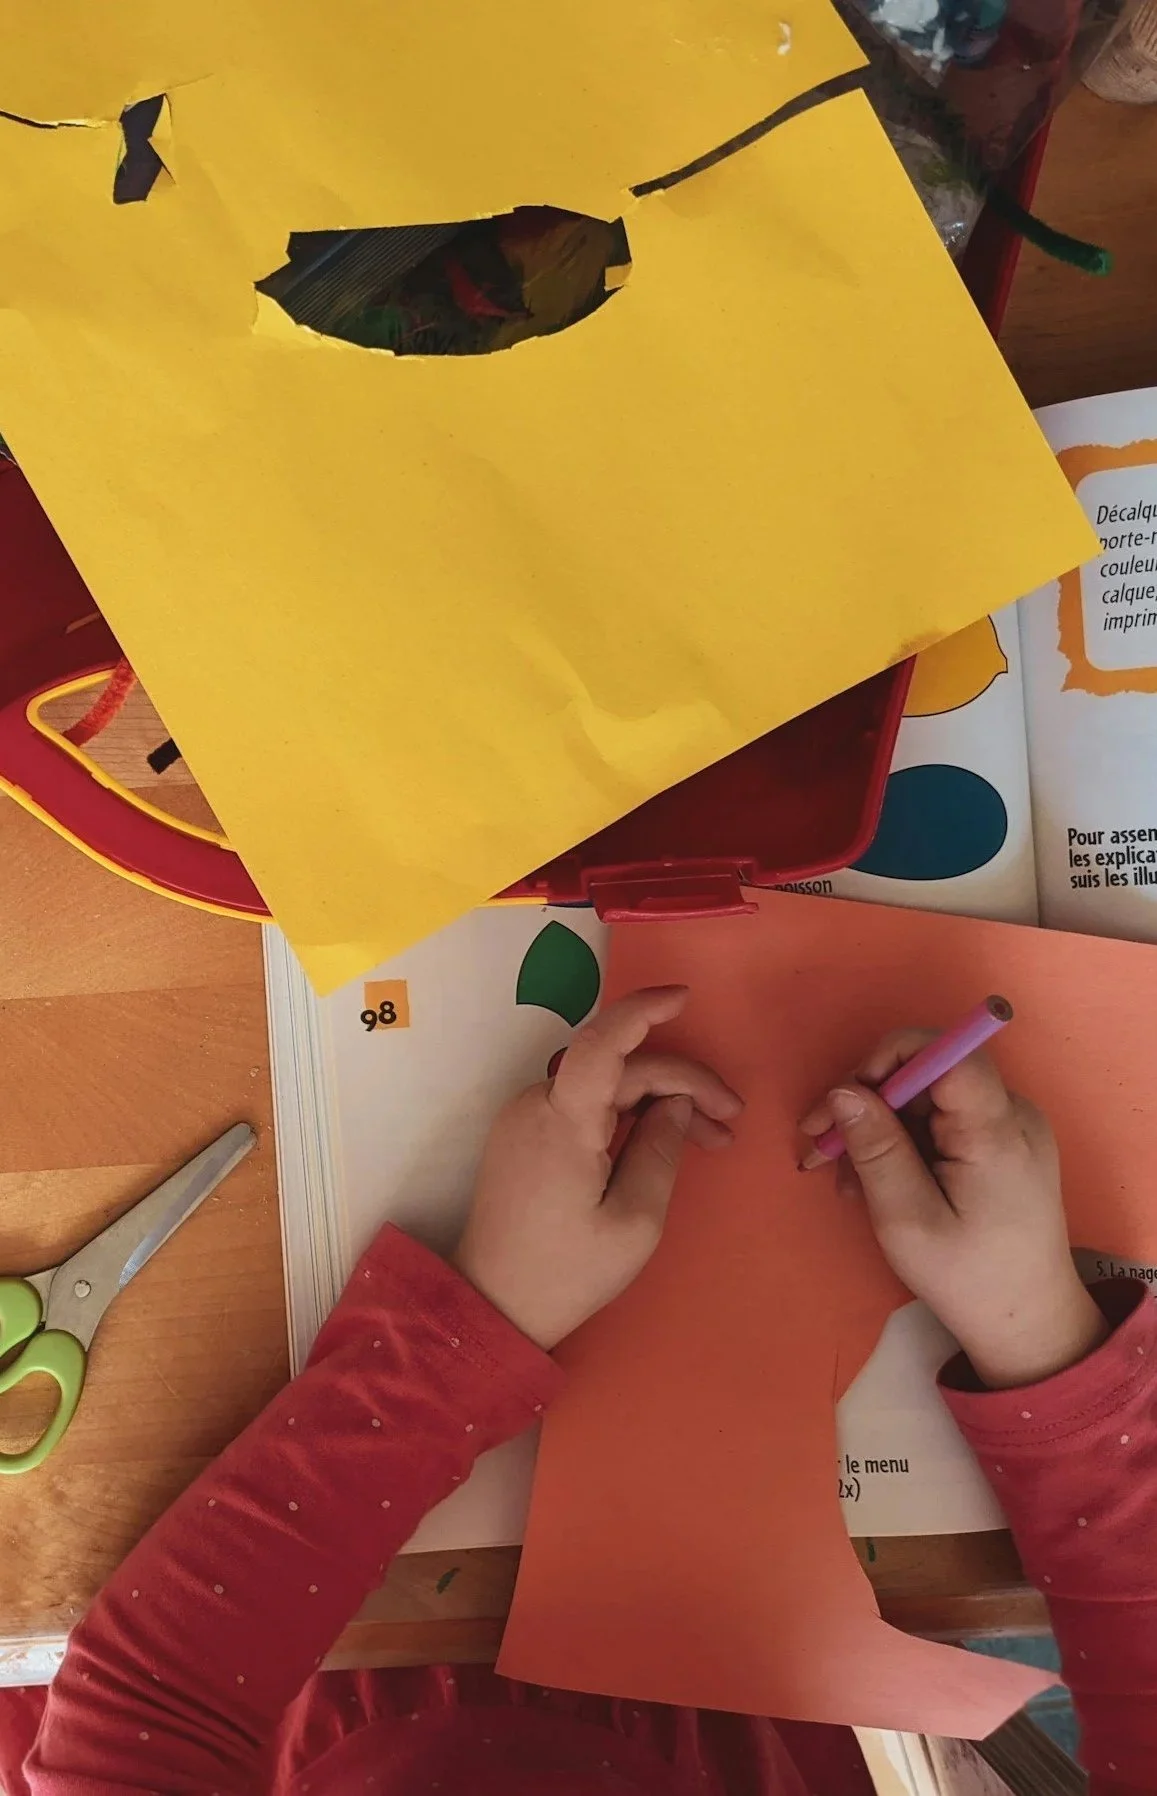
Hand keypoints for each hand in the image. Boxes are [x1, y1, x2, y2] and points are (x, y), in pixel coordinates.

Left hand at [453, 986, 742, 1349]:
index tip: (685, 997)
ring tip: (709, 1139)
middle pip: (618, 1069)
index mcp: (563, 1121)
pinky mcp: (524, 1137)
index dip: (643, 1010)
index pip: (603, 1042)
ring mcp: (525, 1119)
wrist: (492, 1306)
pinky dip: (626, 1115)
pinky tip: (661, 1140)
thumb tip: (676, 1105)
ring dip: (657, 1101)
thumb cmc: (566, 1272)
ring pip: (604, 1087)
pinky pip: (584, 1107)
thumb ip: (660, 1151)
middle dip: (681, 1085)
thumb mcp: (634, 1221)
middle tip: (730, 1123)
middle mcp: (537, 1105)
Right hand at [799, 1031, 1106, 1389]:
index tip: (846, 1101)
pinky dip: (903, 1141)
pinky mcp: (1001, 1143)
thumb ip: (876, 1150)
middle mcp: (1011, 1114)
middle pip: (928, 1073)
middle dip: (868, 1102)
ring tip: (845, 1180)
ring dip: (879, 1128)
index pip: (946, 1052)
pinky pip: (942, 1120)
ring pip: (927, 1098)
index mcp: (996, 1130)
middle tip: (820, 1148)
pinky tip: (876, 1180)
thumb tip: (842, 1090)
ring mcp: (1009, 1127)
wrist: (1028, 1322)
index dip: (889, 1059)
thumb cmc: (968, 1279)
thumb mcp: (907, 1220)